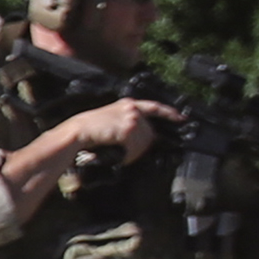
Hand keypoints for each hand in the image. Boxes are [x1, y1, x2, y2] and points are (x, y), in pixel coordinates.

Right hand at [56, 97, 178, 165]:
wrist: (76, 132)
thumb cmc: (89, 131)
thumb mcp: (111, 119)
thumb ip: (129, 123)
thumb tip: (145, 138)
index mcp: (127, 104)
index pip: (154, 107)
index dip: (170, 113)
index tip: (182, 118)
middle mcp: (132, 108)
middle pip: (150, 133)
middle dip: (141, 146)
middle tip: (125, 150)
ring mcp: (132, 117)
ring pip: (144, 143)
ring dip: (133, 152)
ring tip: (117, 150)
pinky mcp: (129, 128)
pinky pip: (137, 148)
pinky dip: (129, 154)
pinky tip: (117, 152)